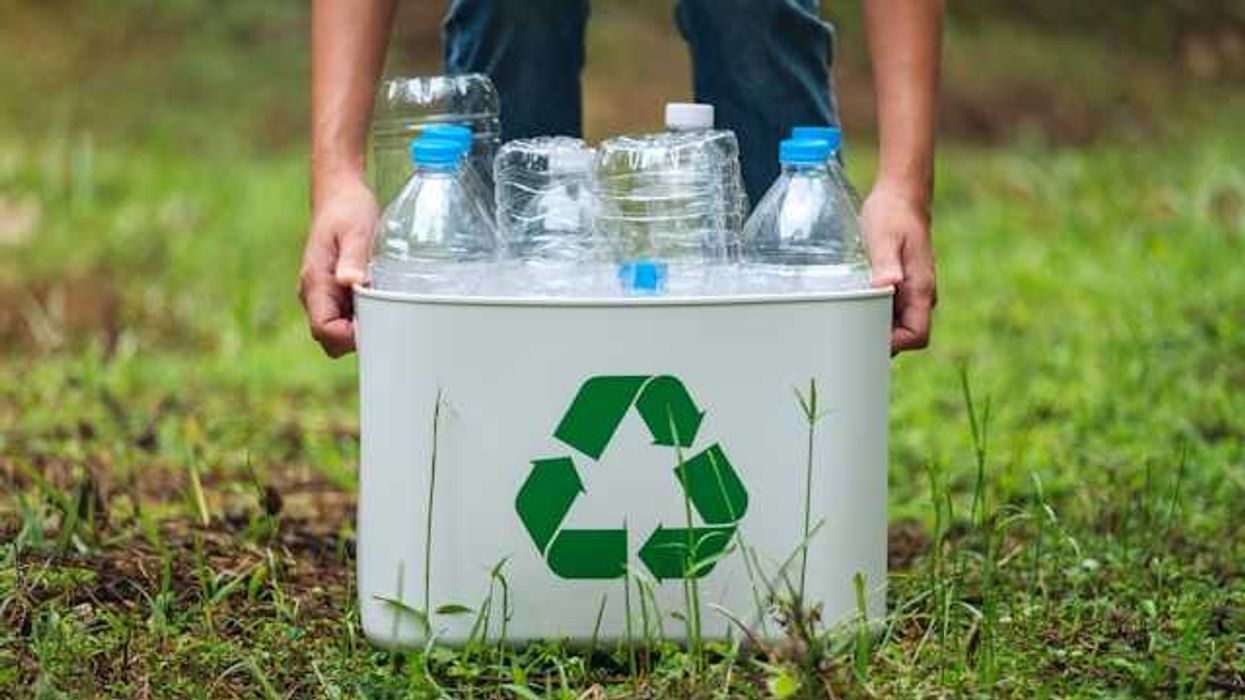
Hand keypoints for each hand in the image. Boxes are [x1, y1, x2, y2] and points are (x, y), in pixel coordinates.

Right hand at [298, 174, 378, 356]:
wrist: (340, 195)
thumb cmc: (348, 210)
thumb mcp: (356, 231)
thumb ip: (353, 258)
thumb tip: (350, 282)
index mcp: (315, 282)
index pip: (324, 329)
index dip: (349, 337)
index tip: (377, 323)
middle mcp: (313, 294)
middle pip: (329, 339)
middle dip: (356, 338)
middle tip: (386, 317)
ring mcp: (322, 294)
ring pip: (337, 332)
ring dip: (360, 327)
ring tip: (385, 306)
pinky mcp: (333, 292)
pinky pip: (344, 317)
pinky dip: (362, 316)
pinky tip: (380, 300)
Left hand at [860, 184, 936, 353]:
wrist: (900, 196)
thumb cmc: (892, 215)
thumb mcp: (885, 238)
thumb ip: (886, 264)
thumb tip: (888, 286)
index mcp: (921, 289)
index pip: (917, 336)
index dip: (895, 344)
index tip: (867, 337)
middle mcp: (921, 295)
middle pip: (907, 336)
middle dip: (882, 341)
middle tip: (850, 335)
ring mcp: (912, 291)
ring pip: (898, 324)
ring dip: (876, 327)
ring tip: (848, 321)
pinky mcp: (902, 286)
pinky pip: (891, 310)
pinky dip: (875, 313)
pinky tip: (854, 306)